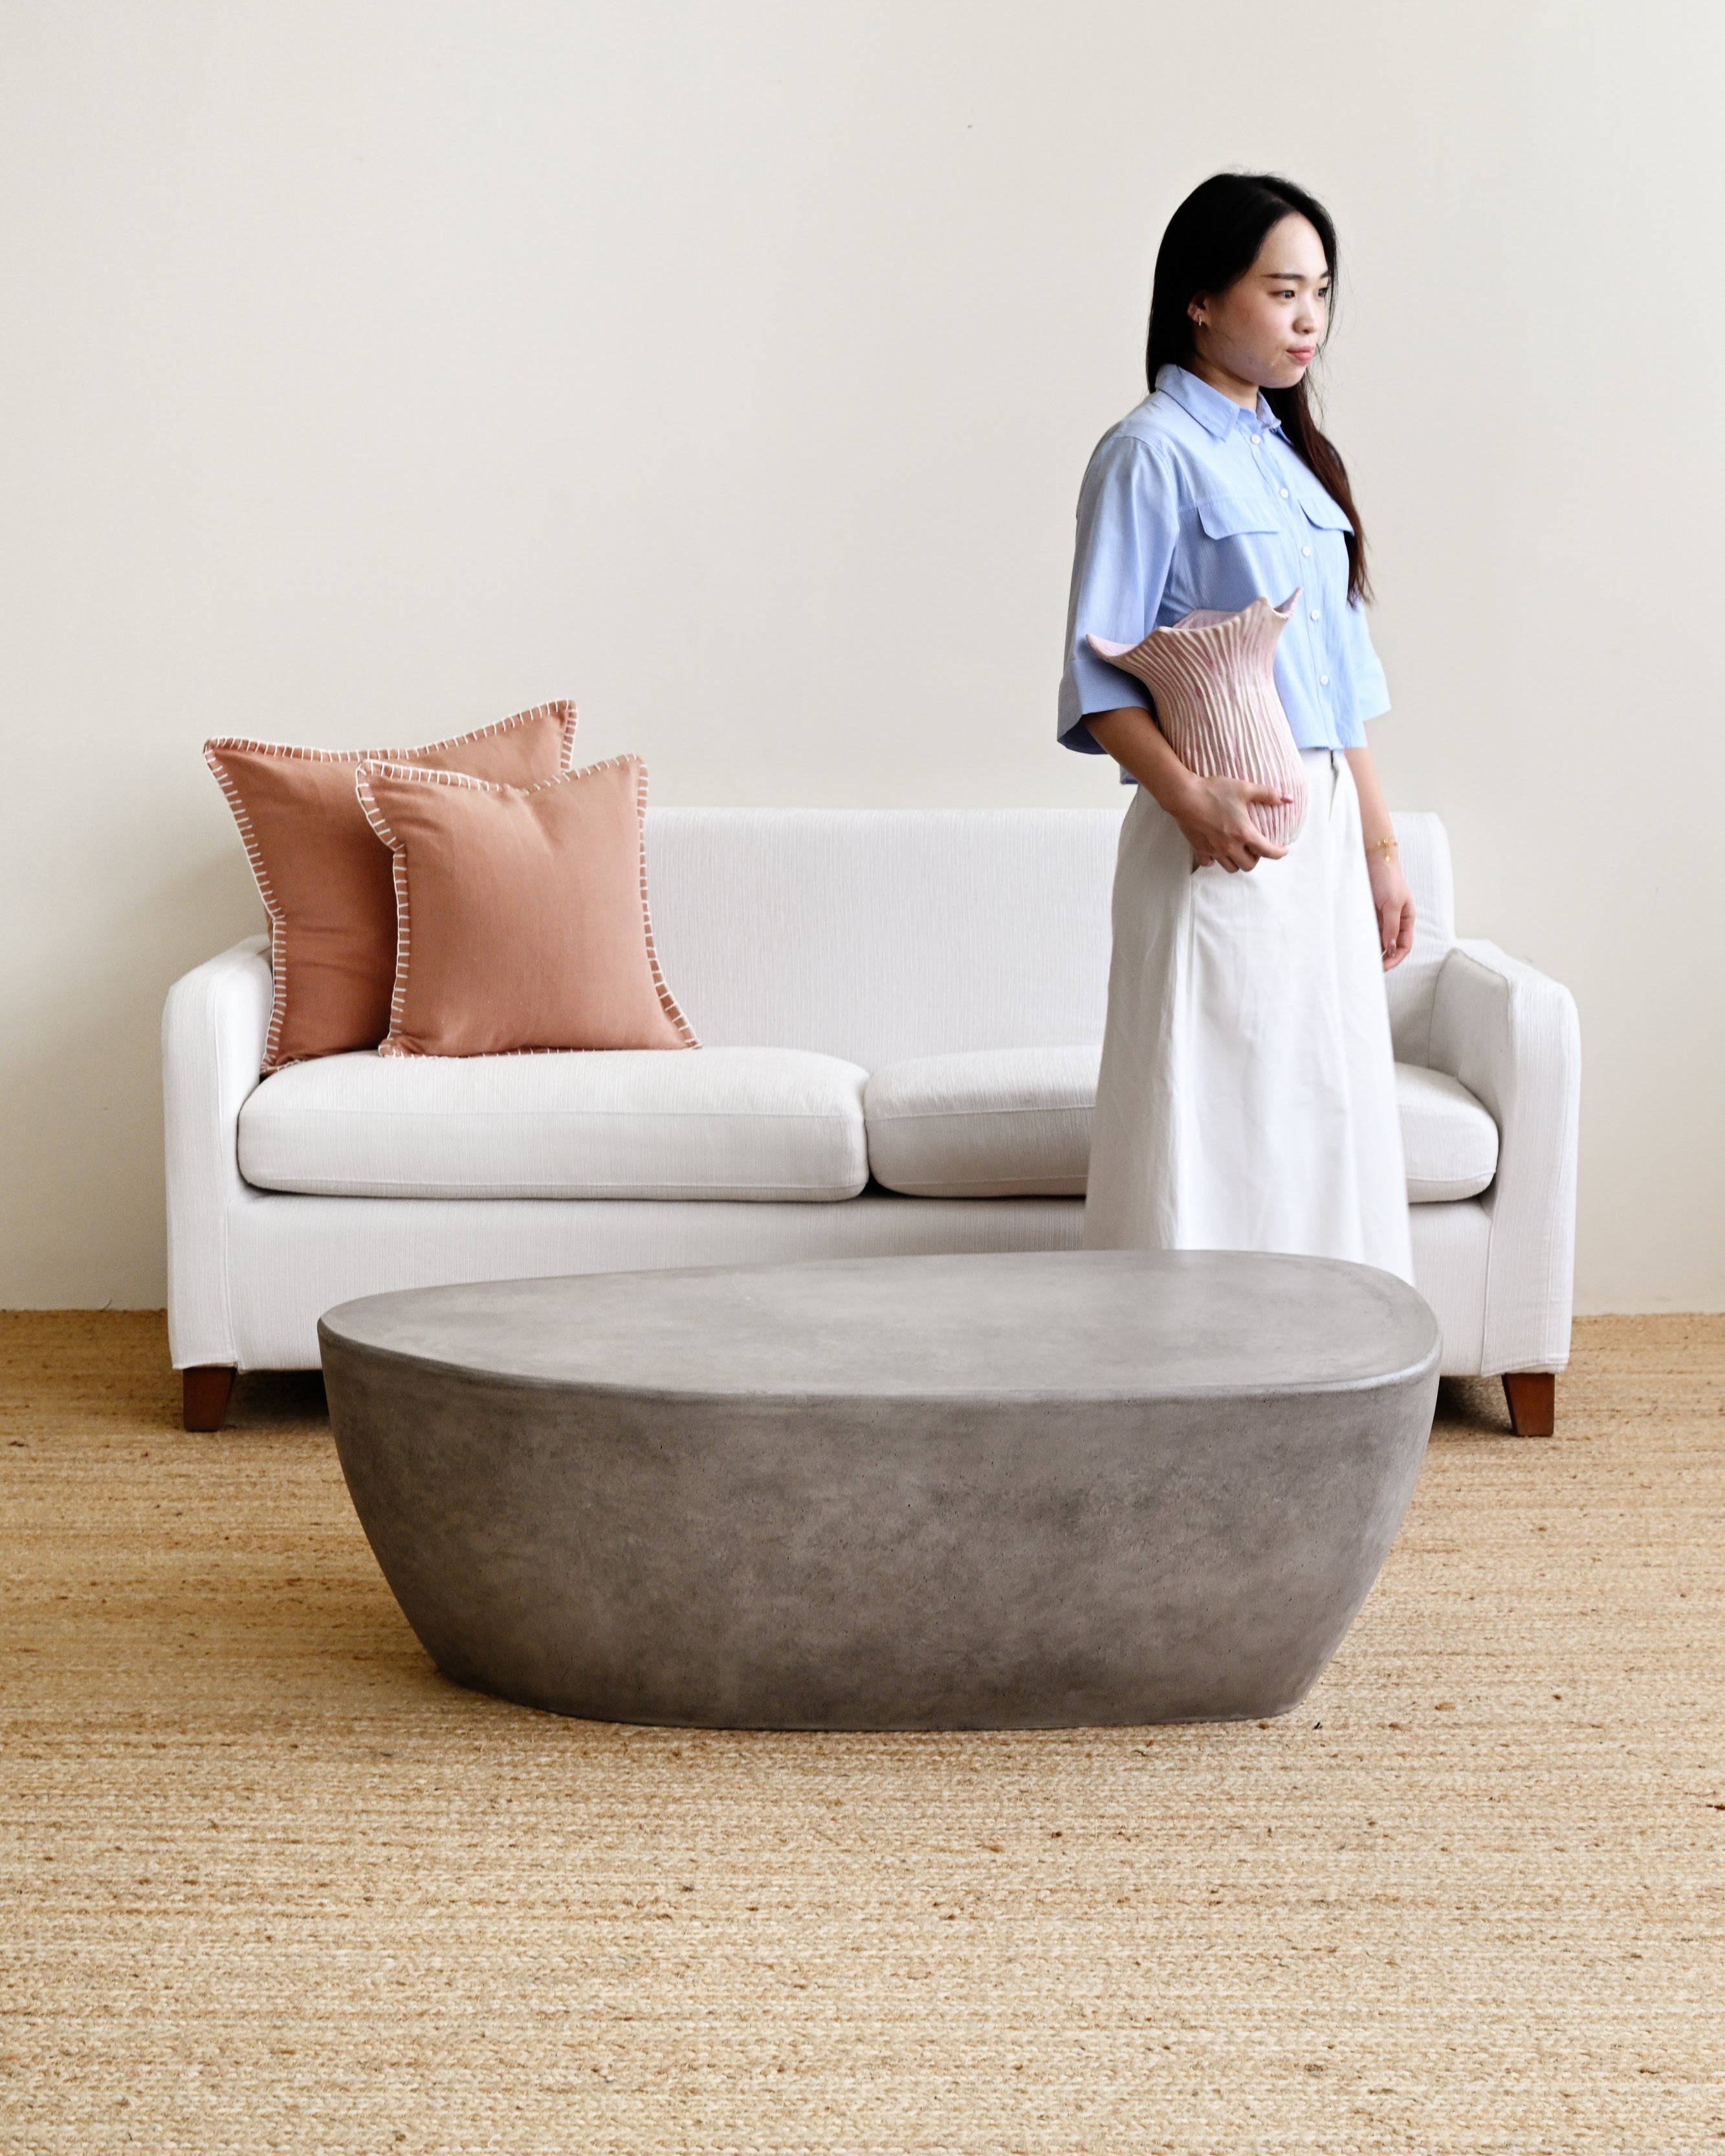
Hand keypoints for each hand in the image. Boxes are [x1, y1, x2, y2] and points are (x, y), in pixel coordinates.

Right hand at [1170, 774, 1291, 871]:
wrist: (1184, 796)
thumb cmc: (1214, 791)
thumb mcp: (1244, 788)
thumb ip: (1268, 794)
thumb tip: (1288, 799)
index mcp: (1244, 833)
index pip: (1267, 851)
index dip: (1279, 853)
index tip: (1283, 851)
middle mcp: (1230, 846)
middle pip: (1249, 865)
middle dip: (1256, 858)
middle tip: (1255, 847)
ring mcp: (1214, 850)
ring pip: (1230, 868)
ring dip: (1237, 862)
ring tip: (1238, 850)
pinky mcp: (1199, 849)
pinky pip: (1209, 863)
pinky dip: (1215, 861)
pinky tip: (1217, 851)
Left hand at [1367, 849, 1415, 969]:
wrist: (1373, 859)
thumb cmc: (1387, 879)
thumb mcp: (1391, 903)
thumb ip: (1391, 927)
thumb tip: (1389, 949)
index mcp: (1407, 919)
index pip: (1404, 946)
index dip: (1395, 959)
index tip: (1382, 967)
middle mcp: (1395, 921)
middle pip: (1390, 946)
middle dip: (1382, 959)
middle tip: (1369, 969)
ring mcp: (1382, 918)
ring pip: (1378, 940)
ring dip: (1372, 950)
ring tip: (1360, 961)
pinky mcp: (1369, 913)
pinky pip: (1367, 931)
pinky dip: (1364, 940)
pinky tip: (1356, 946)